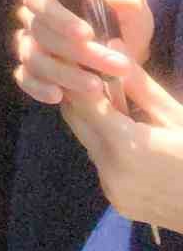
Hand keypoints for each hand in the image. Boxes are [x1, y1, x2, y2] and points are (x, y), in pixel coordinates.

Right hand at [13, 0, 152, 105]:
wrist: (122, 55)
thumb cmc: (123, 23)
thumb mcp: (132, 7)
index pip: (39, 0)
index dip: (58, 17)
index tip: (88, 34)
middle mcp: (32, 19)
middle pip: (41, 33)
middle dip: (80, 53)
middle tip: (118, 66)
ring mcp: (28, 46)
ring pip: (34, 58)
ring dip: (65, 74)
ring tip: (98, 87)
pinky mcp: (30, 71)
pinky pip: (24, 79)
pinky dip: (38, 88)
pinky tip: (59, 96)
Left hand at [61, 69, 182, 234]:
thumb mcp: (180, 118)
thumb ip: (141, 87)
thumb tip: (113, 46)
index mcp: (125, 146)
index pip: (81, 101)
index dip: (78, 77)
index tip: (81, 58)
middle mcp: (109, 170)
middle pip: (77, 122)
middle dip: (82, 97)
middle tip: (97, 76)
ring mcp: (112, 191)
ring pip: (88, 143)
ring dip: (95, 123)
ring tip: (120, 106)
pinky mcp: (119, 204)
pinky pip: (102, 165)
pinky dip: (108, 148)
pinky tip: (132, 140)